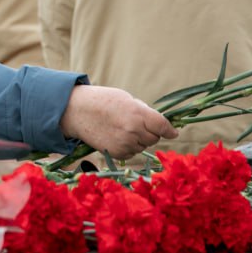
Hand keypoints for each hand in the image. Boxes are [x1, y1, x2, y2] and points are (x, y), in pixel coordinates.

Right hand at [58, 84, 178, 158]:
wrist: (78, 111)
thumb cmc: (104, 101)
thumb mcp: (127, 100)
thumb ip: (144, 112)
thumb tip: (160, 126)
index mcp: (137, 113)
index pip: (162, 126)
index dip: (169, 130)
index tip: (173, 132)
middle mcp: (133, 130)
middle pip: (154, 138)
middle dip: (150, 132)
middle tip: (137, 124)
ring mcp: (125, 143)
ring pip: (143, 146)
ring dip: (139, 140)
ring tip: (123, 128)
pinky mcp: (117, 152)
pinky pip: (132, 153)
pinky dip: (129, 147)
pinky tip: (117, 136)